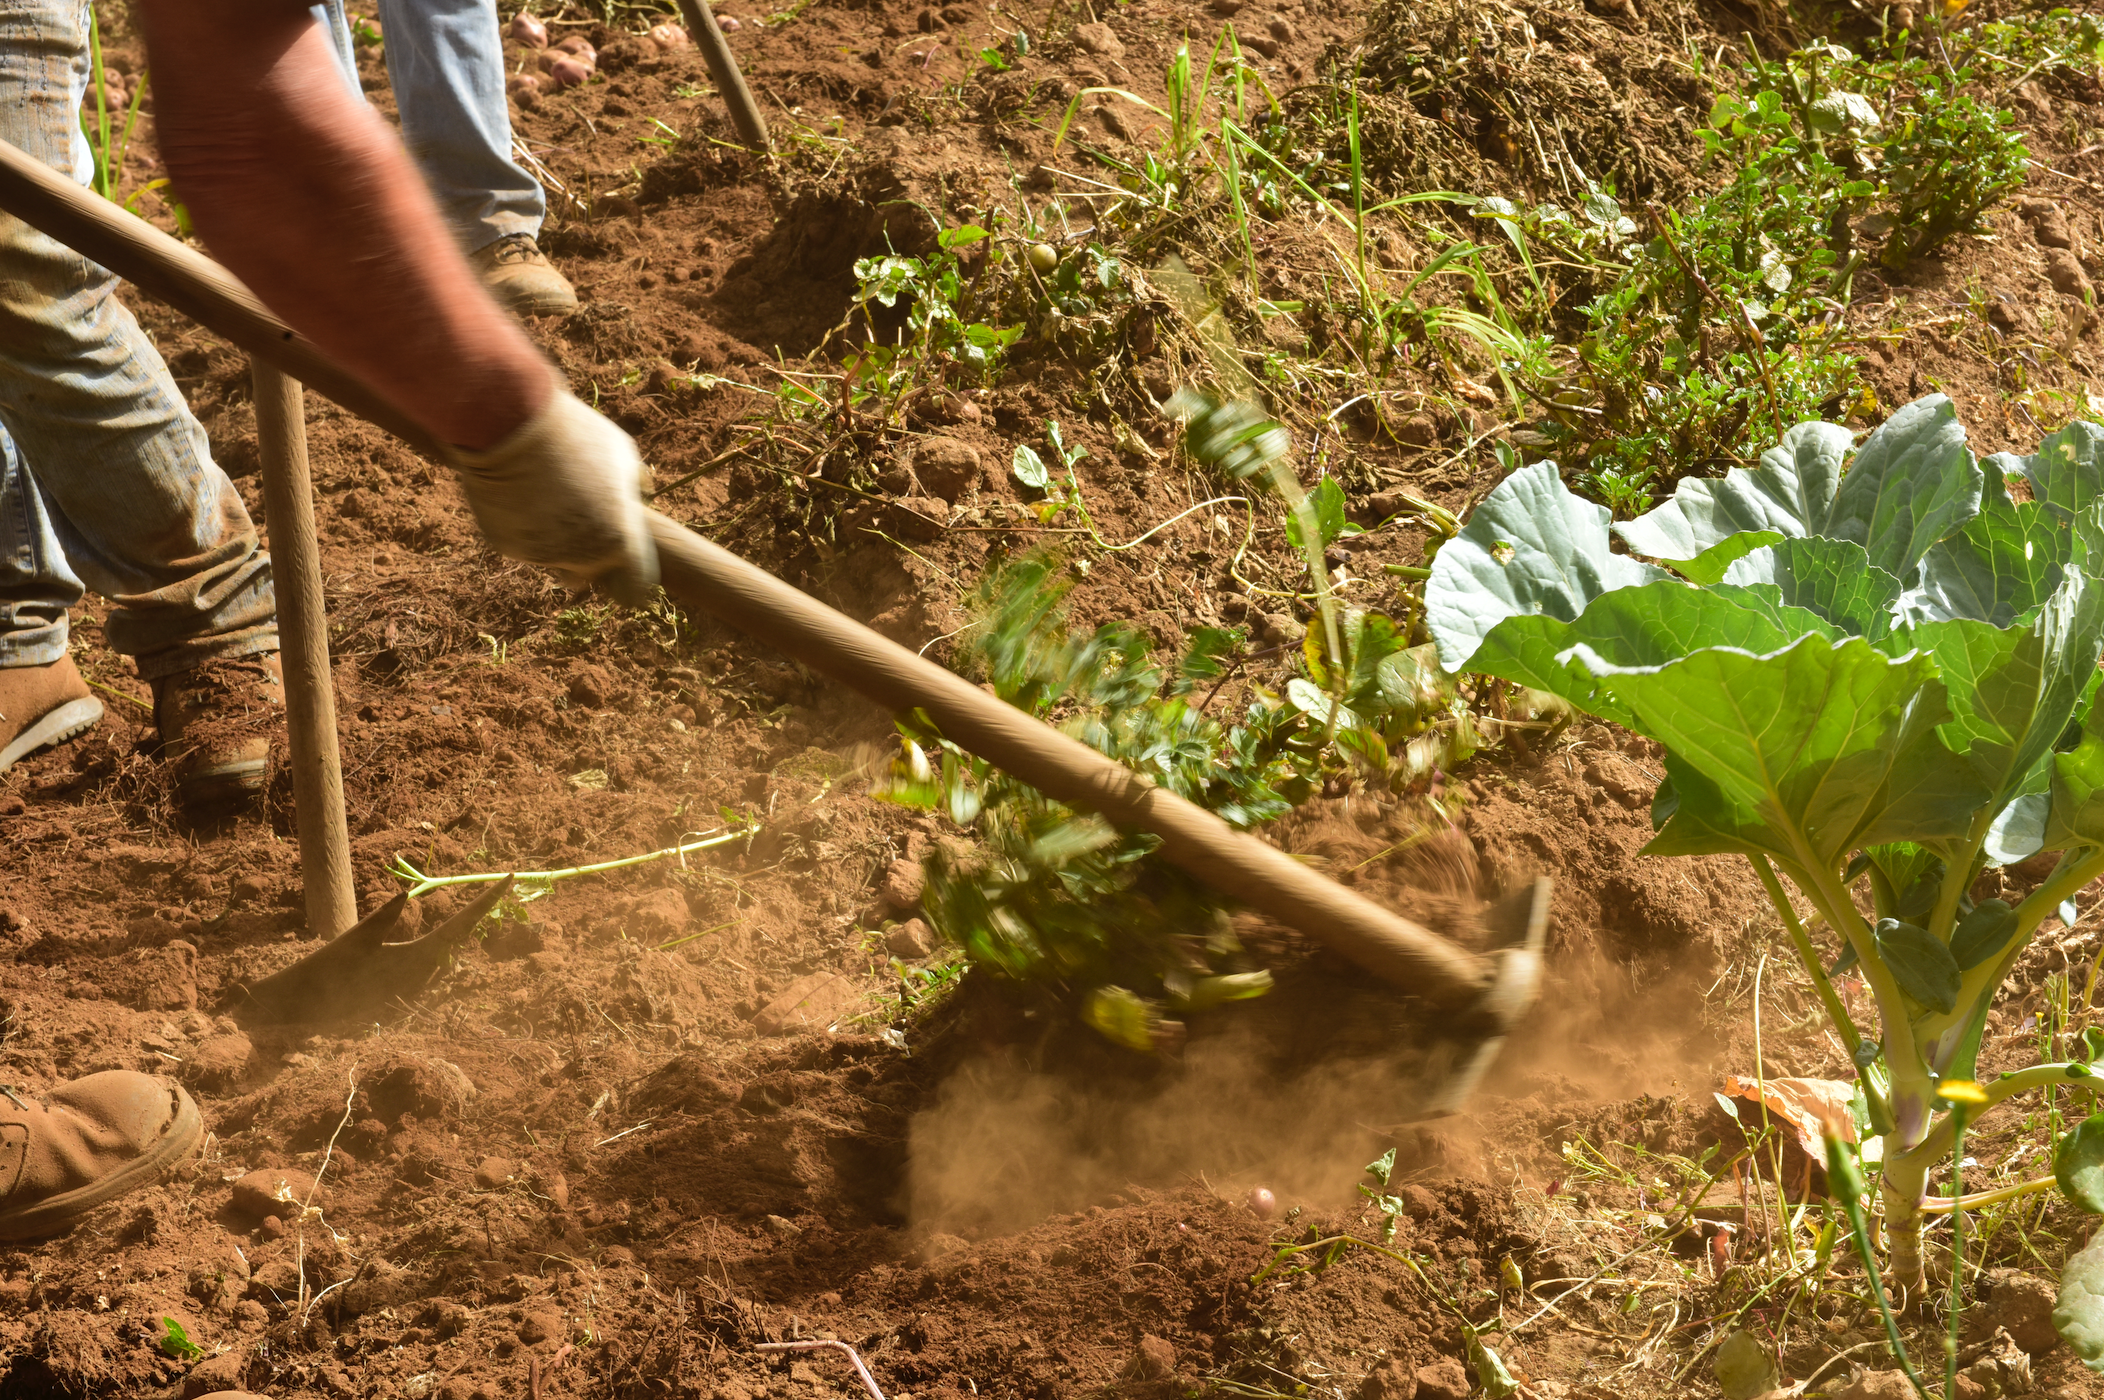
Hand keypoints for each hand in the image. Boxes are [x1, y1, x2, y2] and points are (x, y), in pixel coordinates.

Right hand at [446, 386, 658, 604]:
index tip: (624, 565)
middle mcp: (582, 558)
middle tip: (581, 521)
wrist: (508, 426)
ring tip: (549, 492)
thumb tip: (643, 493)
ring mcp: (542, 555)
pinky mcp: (506, 546)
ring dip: (554, 538)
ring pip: (553, 558)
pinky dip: (524, 526)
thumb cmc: (572, 435)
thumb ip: (634, 484)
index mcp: (619, 541)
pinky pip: (522, 543)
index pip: (633, 589)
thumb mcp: (620, 453)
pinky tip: (521, 492)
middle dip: (588, 559)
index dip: (630, 578)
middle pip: (590, 577)